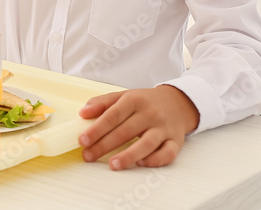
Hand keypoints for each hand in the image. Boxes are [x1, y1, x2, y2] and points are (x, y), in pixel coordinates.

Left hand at [77, 85, 199, 169]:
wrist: (177, 102)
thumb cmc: (145, 102)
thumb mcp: (123, 96)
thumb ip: (101, 103)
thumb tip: (83, 113)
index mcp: (134, 100)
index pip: (112, 116)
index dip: (96, 129)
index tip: (82, 140)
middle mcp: (150, 113)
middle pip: (125, 131)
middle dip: (104, 145)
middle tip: (88, 156)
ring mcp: (164, 128)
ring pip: (146, 144)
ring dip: (128, 156)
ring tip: (113, 164)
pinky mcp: (176, 141)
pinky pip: (167, 153)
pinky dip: (154, 160)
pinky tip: (140, 164)